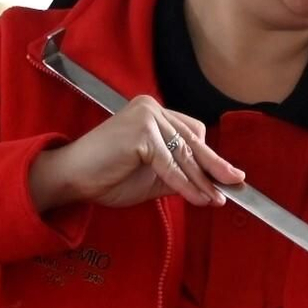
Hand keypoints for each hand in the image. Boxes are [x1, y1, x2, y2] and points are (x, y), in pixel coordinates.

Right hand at [27, 94, 244, 211]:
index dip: (210, 157)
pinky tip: (196, 198)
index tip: (227, 177)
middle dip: (215, 166)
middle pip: (192, 141)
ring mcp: (145, 117)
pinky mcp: (140, 131)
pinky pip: (169, 164)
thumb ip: (180, 174)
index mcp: (153, 113)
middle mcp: (151, 108)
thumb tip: (212, 184)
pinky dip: (184, 184)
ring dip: (201, 180)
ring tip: (214, 199)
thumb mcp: (153, 176)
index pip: (191, 133)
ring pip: (183, 154)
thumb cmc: (106, 175)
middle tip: (235, 183)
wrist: (71, 178)